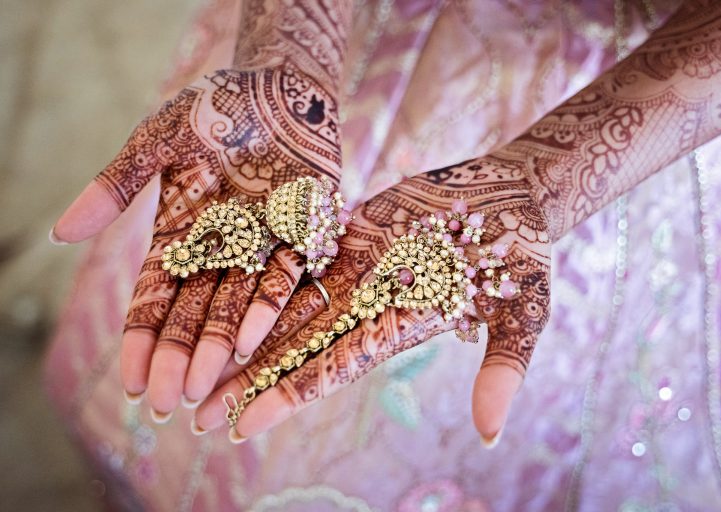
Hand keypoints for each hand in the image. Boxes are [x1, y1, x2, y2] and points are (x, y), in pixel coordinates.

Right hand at [52, 65, 340, 416]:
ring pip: (235, 307)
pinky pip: (285, 279)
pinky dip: (265, 308)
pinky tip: (245, 343)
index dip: (142, 338)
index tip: (130, 379)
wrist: (279, 86)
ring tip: (198, 388)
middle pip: (193, 313)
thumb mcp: (156, 141)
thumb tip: (58, 234)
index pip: (155, 297)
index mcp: (183, 234)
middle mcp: (222, 250)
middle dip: (176, 357)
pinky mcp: (304, 236)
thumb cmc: (215, 107)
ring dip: (215, 347)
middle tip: (163, 402)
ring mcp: (262, 246)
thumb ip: (116, 186)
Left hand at [193, 156, 550, 443]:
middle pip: (296, 347)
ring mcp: (357, 270)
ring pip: (287, 305)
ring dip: (242, 335)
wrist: (516, 194)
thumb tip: (490, 436)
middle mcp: (369, 305)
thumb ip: (504, 368)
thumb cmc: (528, 252)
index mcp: (401, 328)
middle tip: (192, 413)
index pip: (333, 369)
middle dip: (246, 379)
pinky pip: (298, 255)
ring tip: (193, 363)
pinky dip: (261, 275)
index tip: (240, 423)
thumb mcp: (526, 310)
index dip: (287, 394)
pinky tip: (219, 291)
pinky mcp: (351, 235)